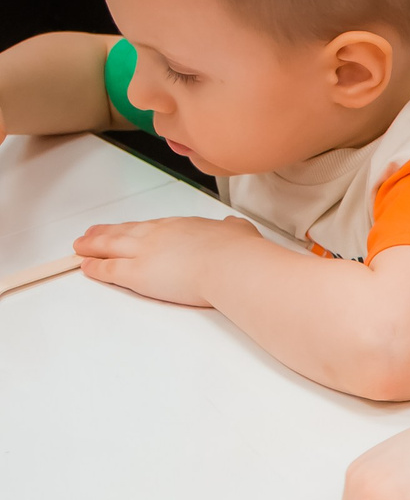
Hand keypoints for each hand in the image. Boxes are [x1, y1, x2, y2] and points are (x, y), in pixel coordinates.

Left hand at [74, 214, 262, 306]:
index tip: (125, 228)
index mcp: (180, 226)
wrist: (231, 265)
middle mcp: (157, 235)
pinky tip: (86, 267)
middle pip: (123, 233)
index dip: (134, 228)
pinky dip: (95, 267)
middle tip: (90, 234)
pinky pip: (109, 269)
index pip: (149, 227)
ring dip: (92, 247)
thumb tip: (233, 226)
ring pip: (110, 247)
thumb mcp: (239, 230)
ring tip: (80, 248)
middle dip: (104, 234)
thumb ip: (232, 227)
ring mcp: (144, 253)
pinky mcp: (137, 274)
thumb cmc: (238, 252)